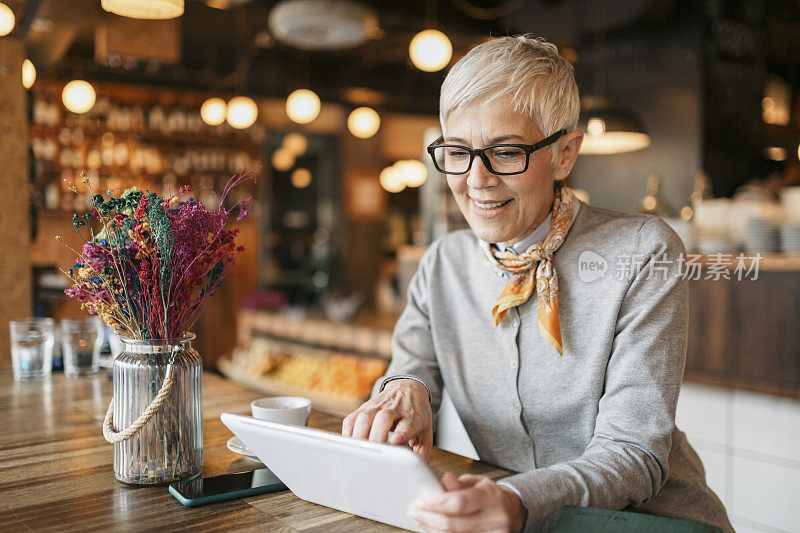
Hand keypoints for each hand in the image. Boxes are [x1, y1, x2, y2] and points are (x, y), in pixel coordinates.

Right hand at [341, 378, 432, 461]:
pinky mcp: (364, 406)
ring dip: (360, 436)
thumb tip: (420, 471)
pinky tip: (351, 445)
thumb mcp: (426, 430)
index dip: (401, 434)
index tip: (395, 443)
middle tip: (374, 454)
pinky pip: (352, 418)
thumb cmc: (416, 414)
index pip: (408, 424)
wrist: (409, 387)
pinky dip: (349, 433)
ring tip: (360, 453)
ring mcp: (378, 406)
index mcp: (413, 416)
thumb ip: (423, 452)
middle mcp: (395, 409)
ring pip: (365, 417)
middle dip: (377, 437)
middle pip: (383, 419)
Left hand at [407, 473, 527, 532]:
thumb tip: (443, 482)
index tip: (420, 500)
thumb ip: (458, 483)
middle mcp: (495, 519)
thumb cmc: (488, 495)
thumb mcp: (476, 481)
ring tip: (419, 518)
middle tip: (414, 510)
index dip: (436, 503)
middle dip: (428, 517)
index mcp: (491, 497)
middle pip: (452, 524)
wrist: (509, 512)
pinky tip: (431, 527)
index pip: (459, 503)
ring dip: (430, 527)